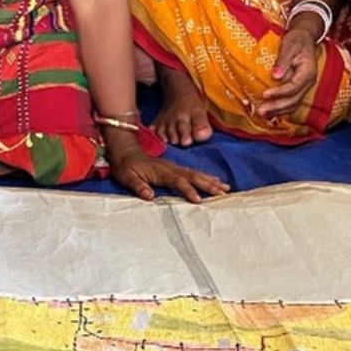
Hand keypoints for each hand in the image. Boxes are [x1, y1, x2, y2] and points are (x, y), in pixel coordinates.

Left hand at [104, 135, 227, 201]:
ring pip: (196, 173)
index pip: (177, 181)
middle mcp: (171, 168)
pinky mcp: (175, 168)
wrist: (125, 151)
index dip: (188, 190)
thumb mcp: (127, 177)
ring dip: (211, 180)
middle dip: (208, 184)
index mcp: (160, 172)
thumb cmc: (125, 166)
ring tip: (226, 188)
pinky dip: (206, 176)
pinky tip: (215, 180)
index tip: (198, 200)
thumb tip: (149, 196)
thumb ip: (138, 186)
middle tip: (223, 193)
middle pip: (193, 176)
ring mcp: (174, 167)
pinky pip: (193, 172)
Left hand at [256, 25, 319, 119]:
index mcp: (308, 71)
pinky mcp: (299, 89)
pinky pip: (292, 103)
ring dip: (278, 111)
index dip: (279, 92)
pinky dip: (281, 109)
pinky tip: (270, 113)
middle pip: (294, 99)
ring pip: (293, 104)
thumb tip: (275, 76)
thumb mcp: (289, 45)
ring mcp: (305, 87)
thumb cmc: (296, 40)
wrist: (305, 39)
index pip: (294, 86)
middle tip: (261, 111)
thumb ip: (283, 60)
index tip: (264, 94)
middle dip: (277, 107)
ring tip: (262, 115)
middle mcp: (309, 82)